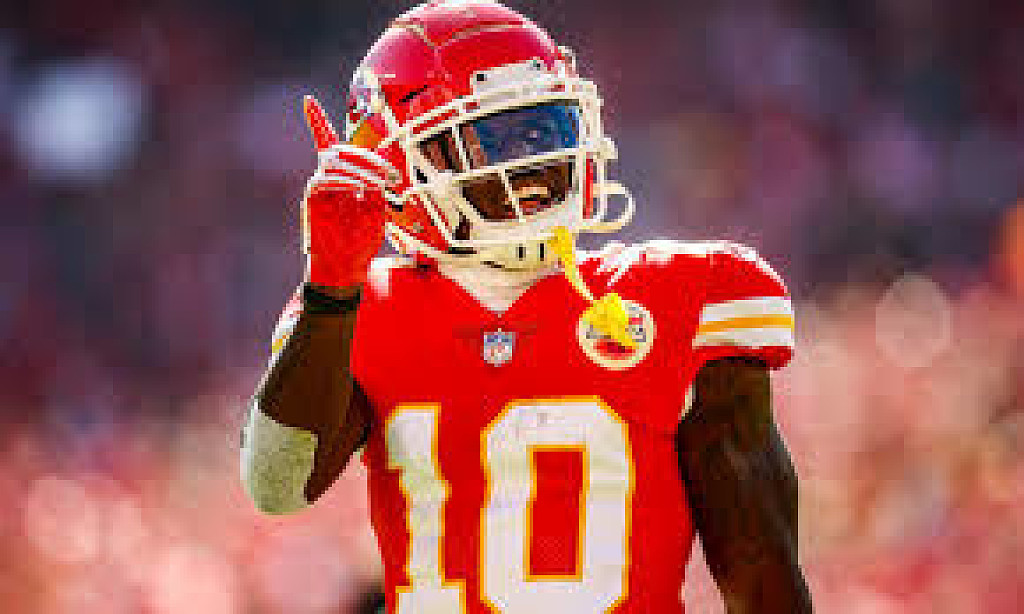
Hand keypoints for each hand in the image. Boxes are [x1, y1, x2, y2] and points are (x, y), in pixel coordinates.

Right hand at [301, 95, 397, 287]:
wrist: (346, 268)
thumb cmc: (362, 241)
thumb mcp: (377, 209)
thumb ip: (376, 185)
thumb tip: (379, 164)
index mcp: (343, 177)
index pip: (327, 143)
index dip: (316, 121)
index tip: (306, 100)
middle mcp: (328, 178)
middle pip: (340, 150)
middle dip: (366, 156)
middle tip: (388, 174)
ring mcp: (319, 188)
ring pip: (334, 162)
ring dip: (360, 168)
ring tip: (379, 183)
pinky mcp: (313, 201)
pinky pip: (324, 180)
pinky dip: (345, 180)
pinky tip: (360, 188)